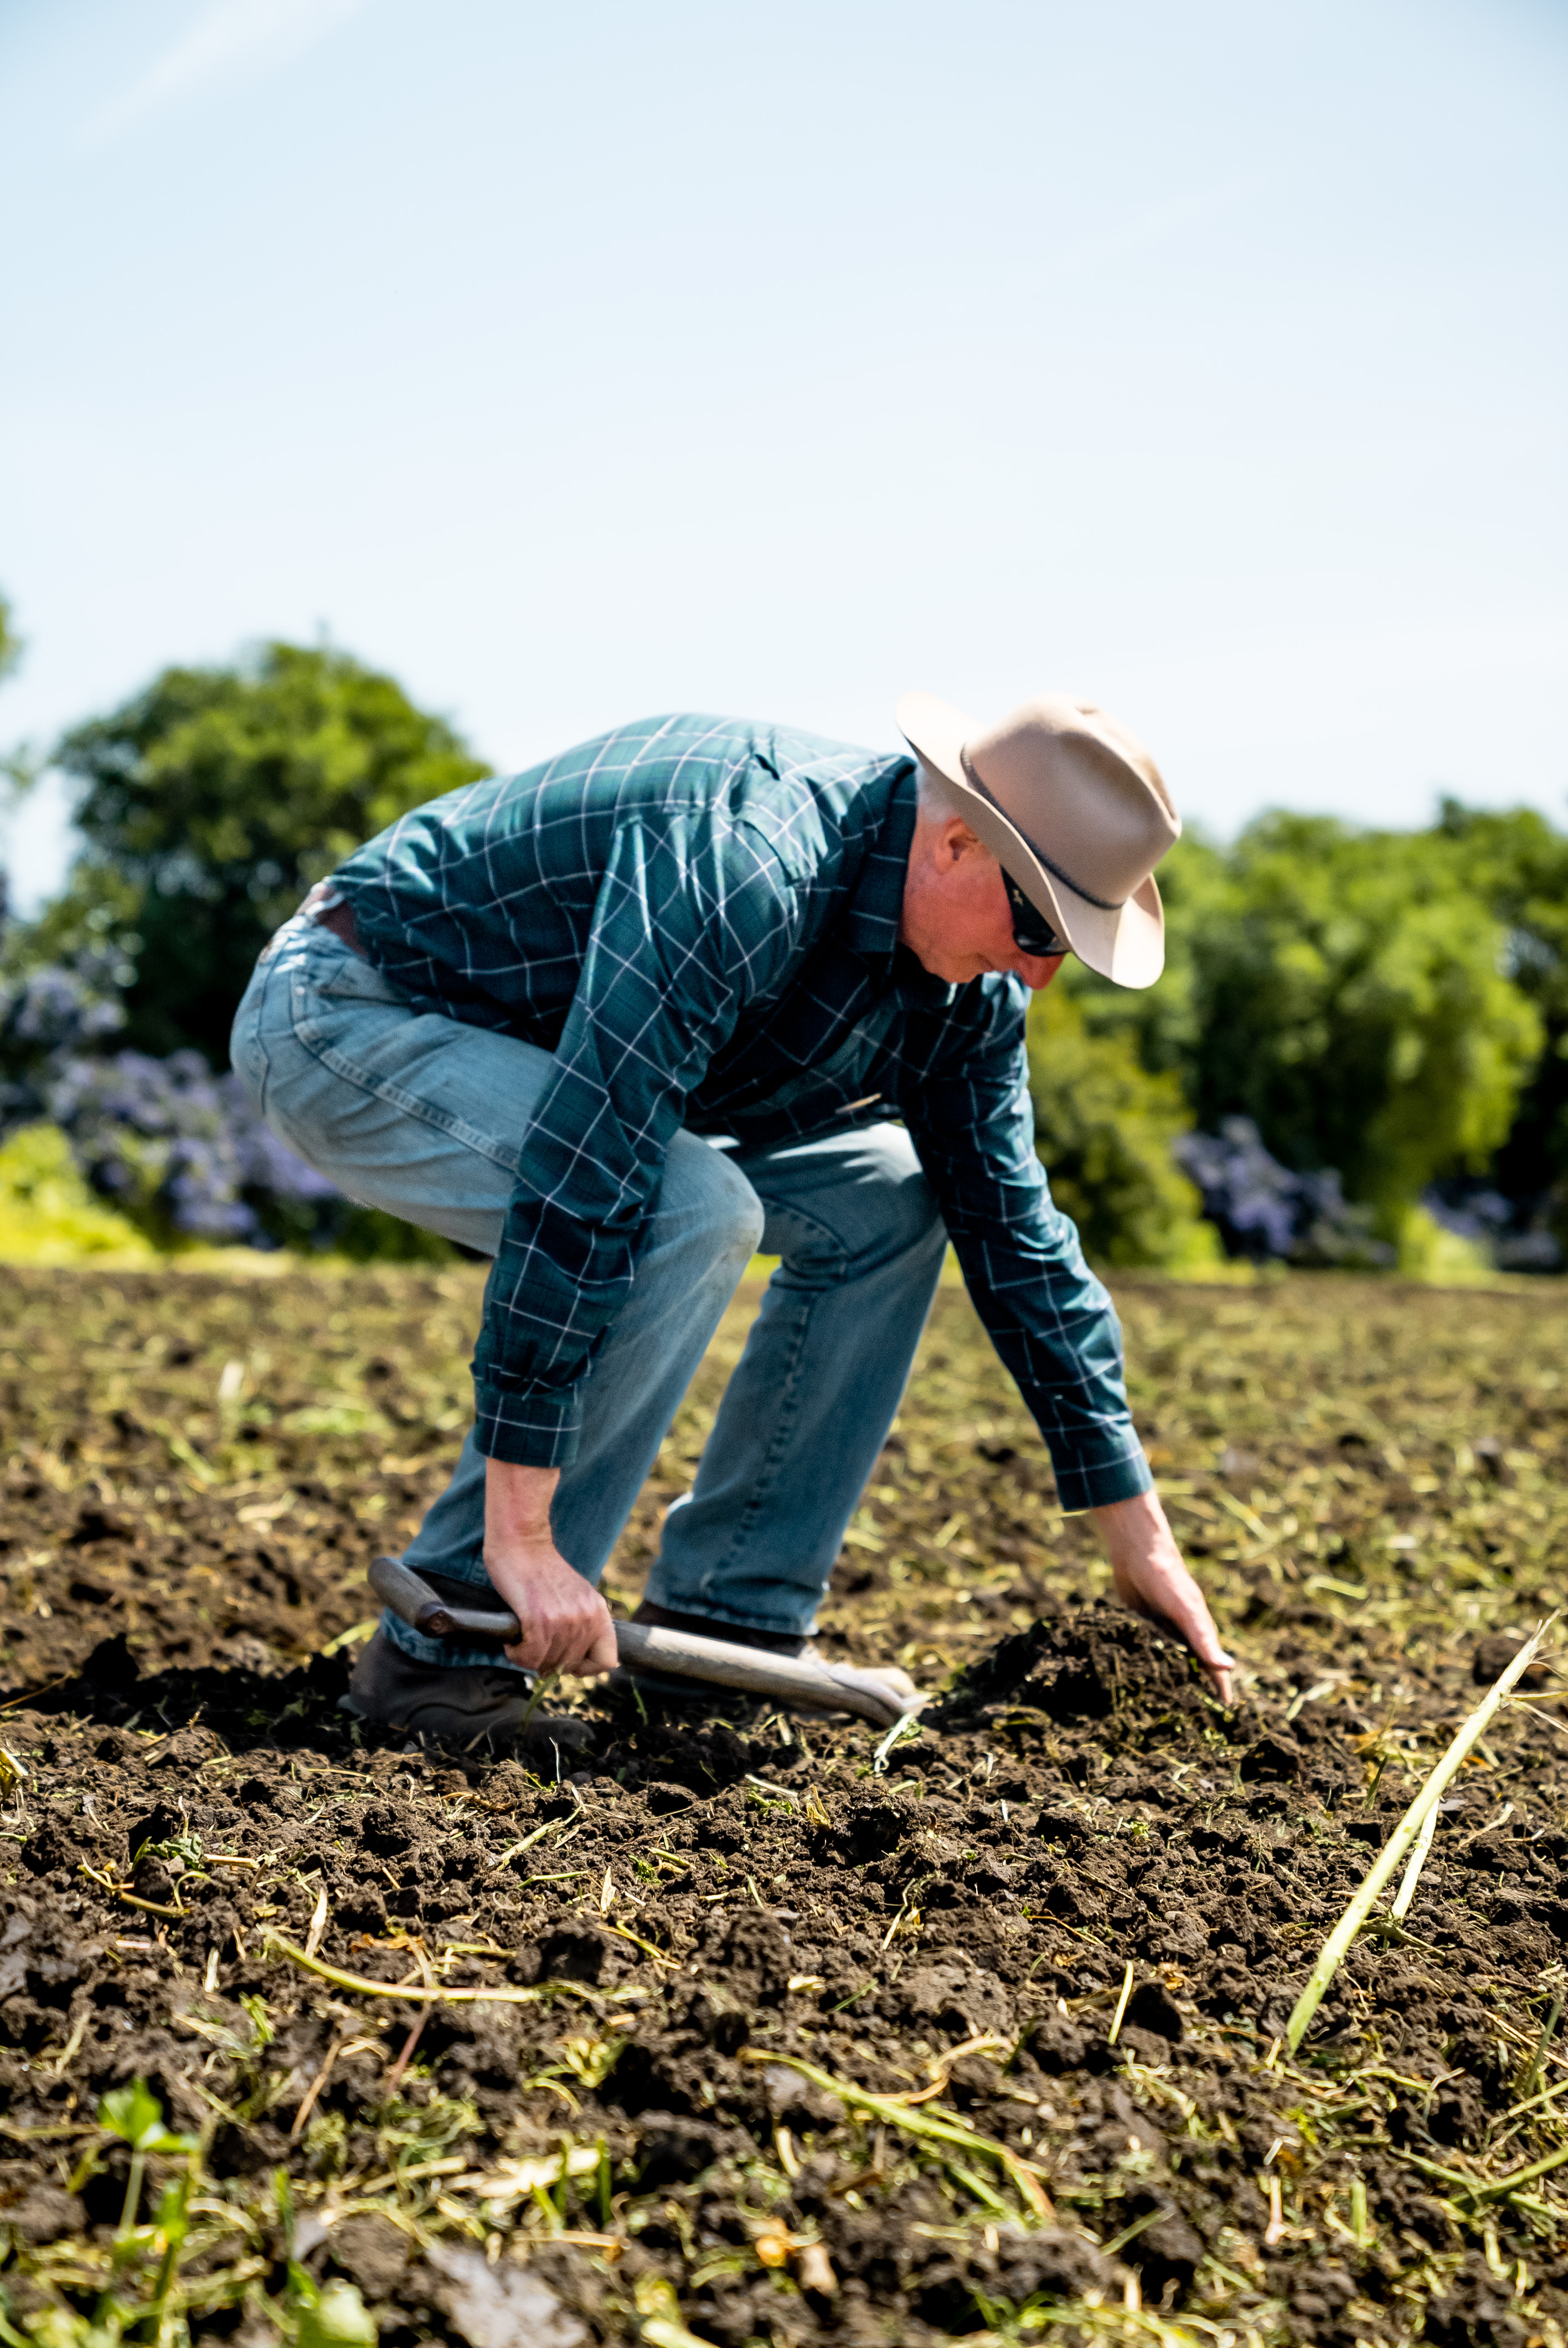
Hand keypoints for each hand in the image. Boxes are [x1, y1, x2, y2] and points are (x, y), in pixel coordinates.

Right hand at [483, 1460, 617, 1675]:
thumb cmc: (542, 1572)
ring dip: (529, 1657)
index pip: (607, 1661)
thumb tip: (580, 1664)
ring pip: (547, 1664)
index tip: (565, 1658)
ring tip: (522, 1637)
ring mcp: (564, 1619)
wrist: (522, 1543)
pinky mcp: (538, 1619)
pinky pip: (529, 1657)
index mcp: (600, 1612)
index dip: (585, 1667)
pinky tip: (512, 1641)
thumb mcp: (577, 1596)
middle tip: (533, 1644)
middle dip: (549, 1661)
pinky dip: (516, 1654)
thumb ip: (585, 1624)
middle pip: (570, 1666)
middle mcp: (587, 1618)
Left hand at [1090, 1488, 1234, 1703]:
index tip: (1222, 1720)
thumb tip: (1228, 1668)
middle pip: (1192, 1671)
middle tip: (1192, 1724)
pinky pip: (1145, 1652)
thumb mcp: (1185, 1610)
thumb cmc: (1167, 1579)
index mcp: (1199, 1634)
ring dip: (1168, 1684)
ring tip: (1165, 1712)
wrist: (1137, 1552)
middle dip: (1194, 1694)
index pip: (1213, 1670)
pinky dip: (1145, 1667)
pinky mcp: (1141, 1627)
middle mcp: (1182, 1635)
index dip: (1218, 1693)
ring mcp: (1161, 1632)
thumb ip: (1203, 1639)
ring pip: (1168, 1664)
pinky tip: (1136, 1683)